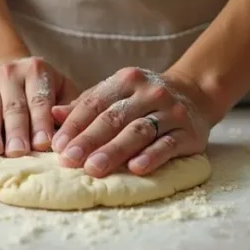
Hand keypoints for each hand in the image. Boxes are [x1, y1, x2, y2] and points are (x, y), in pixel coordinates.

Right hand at [0, 57, 79, 157]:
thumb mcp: (61, 88)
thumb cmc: (40, 86)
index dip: (41, 122)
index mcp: (36, 71)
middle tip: (18, 152)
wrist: (5, 64)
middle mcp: (10, 74)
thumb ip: (68, 107)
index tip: (43, 144)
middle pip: (14, 107)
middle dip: (16, 131)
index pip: (39, 100)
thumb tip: (67, 129)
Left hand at [50, 67, 220, 177]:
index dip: (74, 124)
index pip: (95, 103)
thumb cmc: (145, 99)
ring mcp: (170, 111)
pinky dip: (151, 156)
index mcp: (126, 80)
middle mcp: (149, 92)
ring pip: (138, 131)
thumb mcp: (117, 93)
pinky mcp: (189, 132)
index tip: (57, 145)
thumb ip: (86, 104)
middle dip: (88, 140)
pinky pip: (168, 144)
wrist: (196, 94)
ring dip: (114, 150)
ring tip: (94, 168)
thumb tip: (53, 115)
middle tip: (68, 160)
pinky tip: (136, 169)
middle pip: (113, 118)